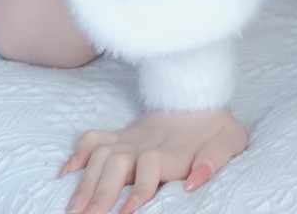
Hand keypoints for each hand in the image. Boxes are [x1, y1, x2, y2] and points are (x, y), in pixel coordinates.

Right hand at [58, 108, 247, 213]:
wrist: (200, 94)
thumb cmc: (216, 127)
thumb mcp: (230, 140)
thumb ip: (215, 159)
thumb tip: (194, 182)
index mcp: (171, 148)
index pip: (150, 165)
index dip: (140, 188)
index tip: (127, 212)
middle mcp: (145, 143)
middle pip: (117, 164)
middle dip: (101, 192)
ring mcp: (130, 138)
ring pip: (100, 155)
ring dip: (85, 181)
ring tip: (73, 209)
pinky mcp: (121, 135)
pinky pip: (94, 139)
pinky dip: (77, 154)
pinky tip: (65, 174)